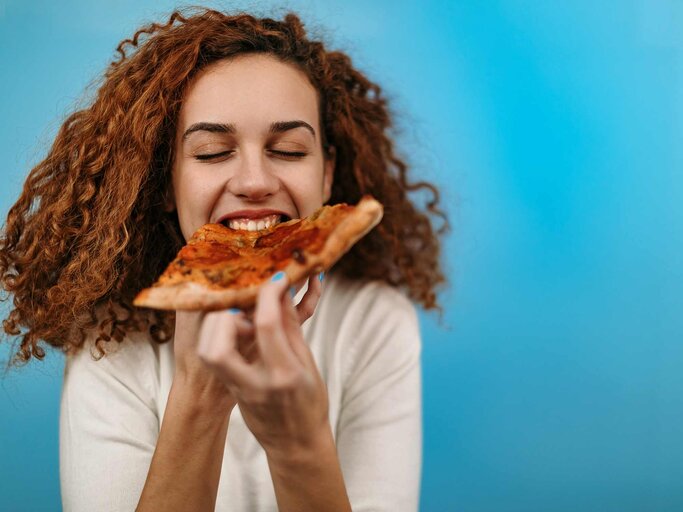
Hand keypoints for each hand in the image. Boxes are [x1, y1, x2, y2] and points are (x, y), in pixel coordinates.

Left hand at [196, 272, 328, 459]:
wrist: (295, 444)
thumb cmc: (309, 403)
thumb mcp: (307, 364)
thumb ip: (291, 328)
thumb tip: (282, 292)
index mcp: (285, 375)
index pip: (268, 325)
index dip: (270, 294)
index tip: (277, 278)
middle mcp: (256, 384)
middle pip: (221, 344)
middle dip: (228, 312)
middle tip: (245, 298)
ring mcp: (239, 390)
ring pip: (211, 352)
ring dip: (220, 325)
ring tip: (241, 313)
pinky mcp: (230, 390)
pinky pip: (216, 357)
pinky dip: (221, 335)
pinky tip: (238, 326)